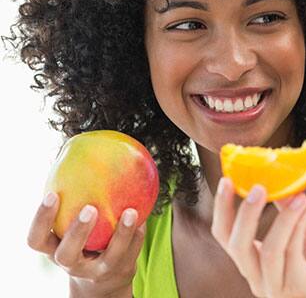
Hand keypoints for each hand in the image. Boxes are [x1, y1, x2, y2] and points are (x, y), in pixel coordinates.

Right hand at [27, 192, 144, 297]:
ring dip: (122, 234)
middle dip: (77, 232)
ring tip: (132, 211)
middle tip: (90, 208)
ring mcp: (97, 271)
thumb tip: (79, 153)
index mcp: (54, 249)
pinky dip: (138, 232)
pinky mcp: (120, 271)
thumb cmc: (84, 239)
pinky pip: (132, 251)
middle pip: (67, 253)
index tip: (52, 194)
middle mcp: (72, 264)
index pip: (37, 239)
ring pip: (110, 257)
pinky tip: (143, 212)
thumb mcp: (72, 225)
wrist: (103, 278)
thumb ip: (74, 199)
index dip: (41, 219)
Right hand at [211, 178, 305, 297]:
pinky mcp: (302, 288)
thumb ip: (285, 205)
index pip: (225, 236)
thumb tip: (274, 175)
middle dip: (244, 214)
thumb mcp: (303, 222)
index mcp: (254, 261)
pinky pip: (292, 257)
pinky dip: (297, 227)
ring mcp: (279, 288)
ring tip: (296, 195)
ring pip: (268, 252)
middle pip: (236, 247)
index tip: (227, 180)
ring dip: (281, 219)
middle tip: (258, 186)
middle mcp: (259, 278)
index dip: (222, 209)